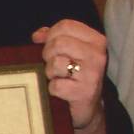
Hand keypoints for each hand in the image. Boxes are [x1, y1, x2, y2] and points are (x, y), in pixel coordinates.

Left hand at [31, 19, 107, 133]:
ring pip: (55, 63)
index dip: (50, 35)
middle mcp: (97, 55)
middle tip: (52, 65)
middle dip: (48, 54)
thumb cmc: (76, 76)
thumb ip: (54, 38)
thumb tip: (37, 35)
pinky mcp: (84, 92)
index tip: (50, 47)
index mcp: (96, 40)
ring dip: (50, 72)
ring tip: (58, 78)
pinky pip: (55, 85)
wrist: (88, 108)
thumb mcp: (71, 52)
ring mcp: (92, 74)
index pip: (66, 25)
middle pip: (58, 42)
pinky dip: (52, 89)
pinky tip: (62, 91)